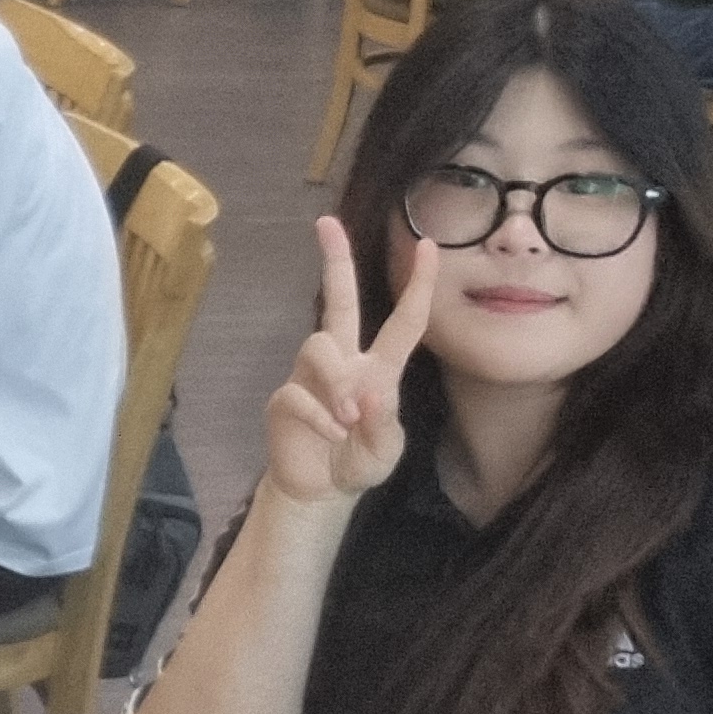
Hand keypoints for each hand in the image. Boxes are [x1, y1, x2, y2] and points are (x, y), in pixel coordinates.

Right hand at [263, 217, 436, 505]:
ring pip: (318, 346)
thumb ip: (383, 424)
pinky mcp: (284, 398)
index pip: (404, 320)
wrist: (319, 490)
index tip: (428, 245)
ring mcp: (309, 377)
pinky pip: (299, 392)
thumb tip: (368, 393)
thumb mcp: (385, 449)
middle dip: (335, 260)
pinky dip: (319, 417)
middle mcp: (343, 362)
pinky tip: (330, 435)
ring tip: (346, 421)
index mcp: (377, 368)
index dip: (418, 284)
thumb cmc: (358, 462)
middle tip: (326, 222)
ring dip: (337, 384)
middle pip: (338, 301)